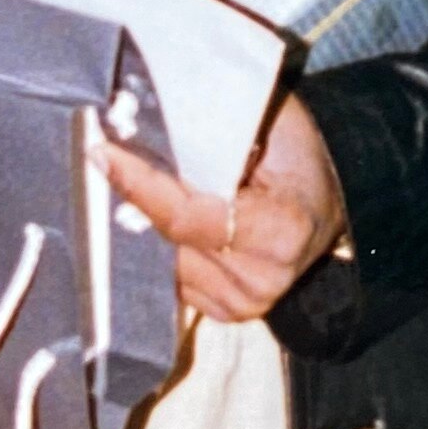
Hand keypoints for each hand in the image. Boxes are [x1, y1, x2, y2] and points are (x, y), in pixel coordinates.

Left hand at [105, 93, 347, 321]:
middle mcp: (261, 280)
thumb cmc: (298, 155)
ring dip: (146, 223)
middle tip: (109, 157)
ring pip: (164, 260)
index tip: (101, 152)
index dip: (141, 186)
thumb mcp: (270, 124)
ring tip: (141, 184)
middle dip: (137, 199)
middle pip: (169, 240)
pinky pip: (173, 277)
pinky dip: (162, 245)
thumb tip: (143, 114)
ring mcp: (244, 304)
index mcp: (279, 233)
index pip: (187, 217)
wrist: (325, 202)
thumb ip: (215, 128)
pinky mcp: (227, 313)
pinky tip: (164, 218)